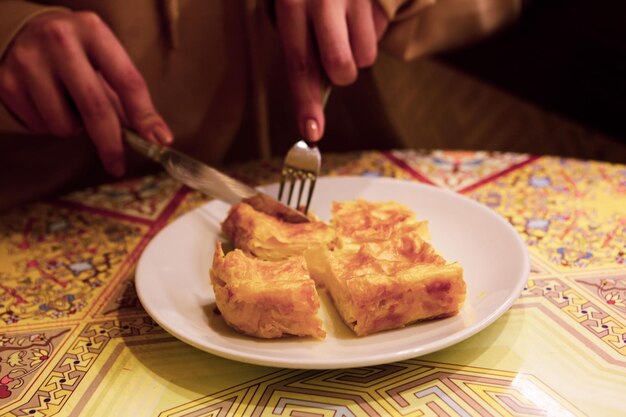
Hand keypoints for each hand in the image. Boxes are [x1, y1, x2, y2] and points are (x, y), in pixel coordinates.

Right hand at [0, 11, 171, 176]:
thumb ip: (127, 97)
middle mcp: (59, 40)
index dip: (144, 115)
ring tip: (68, 104)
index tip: (159, 141)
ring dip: (74, 128)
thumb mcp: (103, 60)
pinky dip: (50, 123)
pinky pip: (40, 126)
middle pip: (95, 107)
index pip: (126, 80)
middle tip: (118, 165)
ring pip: (64, 124)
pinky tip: (46, 101)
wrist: (22, 31)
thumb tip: (156, 138)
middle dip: (111, 143)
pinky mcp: (7, 81)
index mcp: (93, 31)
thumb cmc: (77, 52)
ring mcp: (29, 60)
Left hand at [275, 0, 387, 141]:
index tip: (312, 133)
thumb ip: (300, 44)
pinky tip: (356, 13)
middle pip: (341, 69)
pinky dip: (368, 33)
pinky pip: (377, 35)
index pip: (299, 65)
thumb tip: (316, 93)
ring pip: (364, 58)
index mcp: (292, 4)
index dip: (306, 103)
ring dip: (356, 52)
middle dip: (341, 76)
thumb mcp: (290, 4)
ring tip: (344, 23)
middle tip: (336, 57)